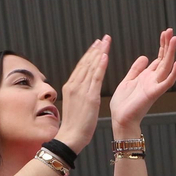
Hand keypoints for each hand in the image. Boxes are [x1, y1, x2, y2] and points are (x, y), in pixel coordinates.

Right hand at [56, 36, 109, 152]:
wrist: (70, 137)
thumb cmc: (73, 125)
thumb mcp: (74, 104)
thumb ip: (78, 93)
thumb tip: (83, 88)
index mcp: (70, 86)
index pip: (81, 66)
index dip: (89, 54)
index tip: (96, 45)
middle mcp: (74, 85)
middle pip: (86, 63)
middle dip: (96, 49)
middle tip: (104, 38)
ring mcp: (81, 91)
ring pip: (91, 68)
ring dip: (99, 53)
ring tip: (106, 42)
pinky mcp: (90, 97)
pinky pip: (96, 79)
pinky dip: (100, 66)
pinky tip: (104, 56)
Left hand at [110, 28, 175, 136]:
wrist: (120, 120)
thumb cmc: (123, 104)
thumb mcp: (128, 81)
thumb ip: (136, 69)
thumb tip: (146, 57)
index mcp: (147, 77)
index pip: (158, 58)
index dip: (162, 45)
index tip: (165, 33)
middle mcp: (153, 80)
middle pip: (164, 59)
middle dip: (167, 44)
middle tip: (171, 30)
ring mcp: (154, 86)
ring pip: (166, 66)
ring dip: (171, 53)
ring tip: (175, 39)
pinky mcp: (153, 93)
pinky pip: (166, 83)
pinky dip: (173, 73)